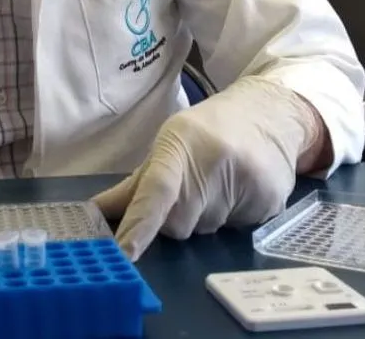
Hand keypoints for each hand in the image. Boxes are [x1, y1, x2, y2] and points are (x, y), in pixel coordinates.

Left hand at [92, 76, 321, 259]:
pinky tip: (241, 189)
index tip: (123, 252)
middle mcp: (215, 160)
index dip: (139, 224)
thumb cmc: (209, 131)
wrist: (271, 112)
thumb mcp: (169, 145)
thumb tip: (92, 213)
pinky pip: (236, 228)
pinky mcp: (270, 200)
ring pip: (207, 229)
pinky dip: (233, 217)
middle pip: (179, 223)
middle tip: (191, 188)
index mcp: (181, 144)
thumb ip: (134, 186)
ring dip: (205, 216)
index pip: (156, 190)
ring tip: (221, 183)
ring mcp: (247, 180)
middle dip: (176, 216)